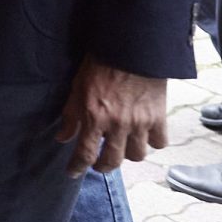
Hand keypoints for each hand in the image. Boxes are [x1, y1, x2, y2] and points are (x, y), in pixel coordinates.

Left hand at [54, 57, 166, 175]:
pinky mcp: (159, 117)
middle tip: (99, 164)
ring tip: (122, 146)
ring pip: (137, 155)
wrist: (131, 49)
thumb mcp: (77, 87)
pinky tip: (144, 136)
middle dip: (103, 166)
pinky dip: (152, 142)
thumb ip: (70, 115)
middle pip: (113, 161)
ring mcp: (140, 123)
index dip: (77, 167)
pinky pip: (159, 143)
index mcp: (94, 116)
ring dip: (127, 153)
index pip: (85, 153)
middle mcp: (118, 124)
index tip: (73, 173)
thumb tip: (62, 137)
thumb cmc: (100, 65)